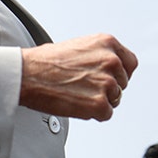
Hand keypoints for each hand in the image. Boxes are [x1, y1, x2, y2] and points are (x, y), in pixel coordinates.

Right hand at [18, 33, 136, 120]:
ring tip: (76, 94)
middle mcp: (111, 61)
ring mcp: (107, 82)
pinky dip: (92, 113)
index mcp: (107, 43)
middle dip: (107, 88)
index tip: (110, 78)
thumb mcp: (78, 46)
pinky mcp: (100, 103)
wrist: (27, 74)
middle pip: (122, 83)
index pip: (130, 63)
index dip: (120, 73)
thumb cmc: (44, 61)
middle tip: (84, 88)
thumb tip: (108, 68)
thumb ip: (98, 55)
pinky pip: (106, 114)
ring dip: (98, 100)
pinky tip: (76, 103)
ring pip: (114, 99)